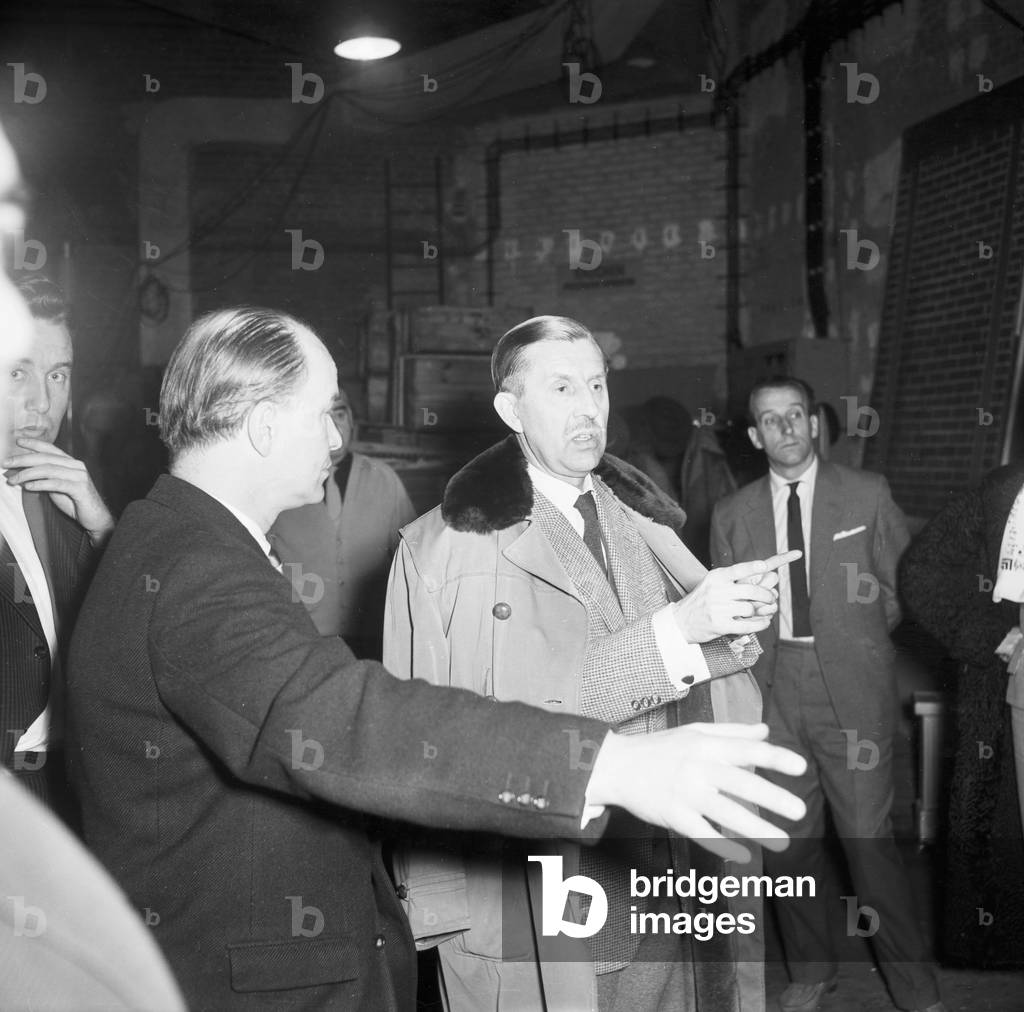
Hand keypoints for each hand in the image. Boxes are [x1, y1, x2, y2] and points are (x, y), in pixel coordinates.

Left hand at [4, 437, 114, 545]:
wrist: (95, 518)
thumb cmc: (75, 502)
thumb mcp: (56, 487)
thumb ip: (44, 478)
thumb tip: (21, 473)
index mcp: (71, 463)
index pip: (50, 449)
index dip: (34, 444)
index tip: (18, 441)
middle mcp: (76, 466)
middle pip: (46, 458)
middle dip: (23, 459)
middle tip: (6, 463)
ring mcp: (79, 476)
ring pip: (49, 470)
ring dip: (27, 474)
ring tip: (13, 480)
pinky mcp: (80, 488)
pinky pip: (56, 483)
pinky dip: (40, 484)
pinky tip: (28, 486)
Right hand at [586, 722, 806, 862]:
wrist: (617, 766)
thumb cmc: (661, 747)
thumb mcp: (694, 732)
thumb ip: (731, 732)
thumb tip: (765, 730)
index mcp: (705, 744)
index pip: (746, 749)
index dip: (775, 757)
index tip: (800, 767)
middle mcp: (697, 768)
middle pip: (741, 783)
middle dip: (773, 798)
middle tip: (800, 811)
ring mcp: (685, 794)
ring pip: (726, 813)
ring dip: (757, 829)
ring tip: (783, 841)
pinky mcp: (674, 816)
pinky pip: (703, 834)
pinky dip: (723, 845)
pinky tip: (743, 855)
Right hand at [673, 551, 801, 639]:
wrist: (681, 621)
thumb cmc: (702, 601)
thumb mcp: (711, 583)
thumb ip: (732, 578)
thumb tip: (762, 572)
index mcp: (715, 578)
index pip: (737, 569)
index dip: (753, 567)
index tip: (765, 566)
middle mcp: (716, 591)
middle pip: (750, 590)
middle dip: (766, 595)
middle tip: (771, 598)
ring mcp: (717, 609)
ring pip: (750, 609)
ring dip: (760, 611)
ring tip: (762, 612)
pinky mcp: (720, 625)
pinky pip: (747, 625)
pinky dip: (760, 624)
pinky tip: (763, 622)